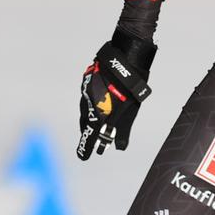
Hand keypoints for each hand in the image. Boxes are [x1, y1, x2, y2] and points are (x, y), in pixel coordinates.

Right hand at [76, 31, 156, 159]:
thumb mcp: (130, 112)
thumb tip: (119, 146)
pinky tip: (100, 105)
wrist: (126, 56)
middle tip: (93, 143)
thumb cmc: (130, 86)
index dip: (86, 148)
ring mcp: (87, 91)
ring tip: (98, 125)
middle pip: (86, 123)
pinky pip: (88, 98)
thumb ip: (123, 130)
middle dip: (89, 134)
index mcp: (98, 113)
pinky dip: (93, 106)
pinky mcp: (89, 80)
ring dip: (92, 119)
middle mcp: (88, 103)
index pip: (89, 136)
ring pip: (86, 110)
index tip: (84, 157)